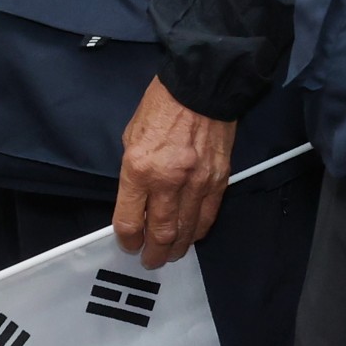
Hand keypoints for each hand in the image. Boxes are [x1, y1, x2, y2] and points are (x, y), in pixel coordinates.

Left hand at [110, 80, 236, 266]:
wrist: (202, 85)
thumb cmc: (160, 105)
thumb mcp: (131, 136)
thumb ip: (133, 173)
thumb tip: (138, 201)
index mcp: (139, 168)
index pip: (129, 221)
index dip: (127, 240)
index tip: (128, 244)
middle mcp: (168, 181)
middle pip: (160, 234)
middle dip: (153, 253)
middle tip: (150, 260)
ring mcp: (196, 182)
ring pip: (186, 231)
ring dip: (176, 248)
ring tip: (170, 254)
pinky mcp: (218, 179)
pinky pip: (208, 216)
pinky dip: (197, 231)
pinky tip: (190, 236)